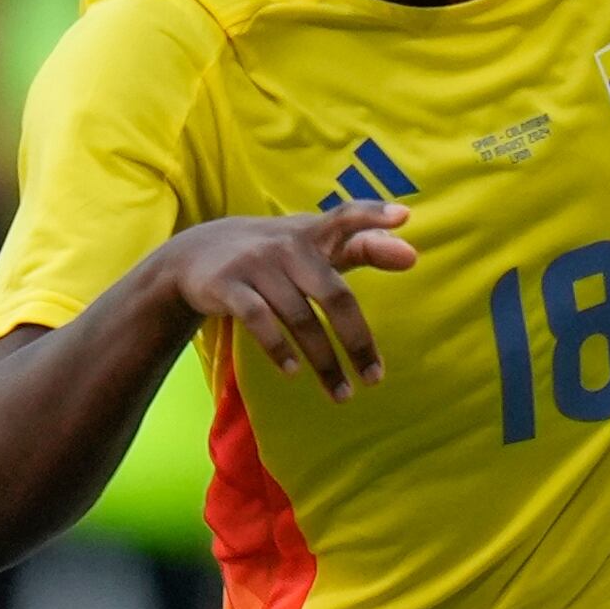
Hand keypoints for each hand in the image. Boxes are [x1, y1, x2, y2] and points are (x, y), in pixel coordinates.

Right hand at [154, 204, 419, 401]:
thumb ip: (364, 248)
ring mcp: (256, 264)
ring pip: (300, 318)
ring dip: (324, 361)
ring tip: (341, 394)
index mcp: (314, 233)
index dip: (374, 214)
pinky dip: (278, 349)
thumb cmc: (276, 254)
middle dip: (357, 341)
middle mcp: (288, 245)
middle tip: (375, 379)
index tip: (405, 216)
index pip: (347, 217)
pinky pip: (259, 320)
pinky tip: (293, 372)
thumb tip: (413, 255)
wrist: (196, 253)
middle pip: (334, 294)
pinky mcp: (227, 285)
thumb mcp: (315, 245)